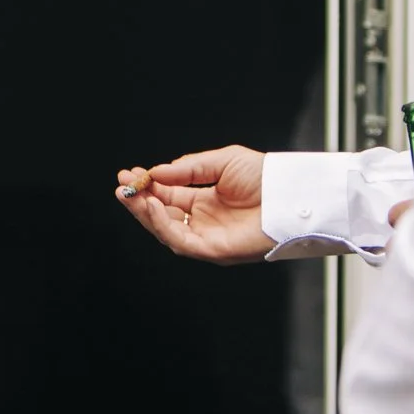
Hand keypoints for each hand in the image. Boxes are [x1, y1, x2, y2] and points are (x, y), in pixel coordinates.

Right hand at [113, 145, 273, 263]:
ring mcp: (208, 238)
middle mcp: (203, 223)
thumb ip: (189, 168)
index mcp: (205, 203)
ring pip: (166, 230)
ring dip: (145, 213)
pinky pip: (181, 241)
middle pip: (162, 216)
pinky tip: (150, 206)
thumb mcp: (222, 162)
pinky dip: (162, 225)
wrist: (291, 193)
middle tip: (122, 184)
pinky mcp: (214, 251)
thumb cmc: (266, 177)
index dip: (148, 187)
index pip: (168, 197)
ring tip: (131, 194)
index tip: (129, 174)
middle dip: (140, 200)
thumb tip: (156, 172)